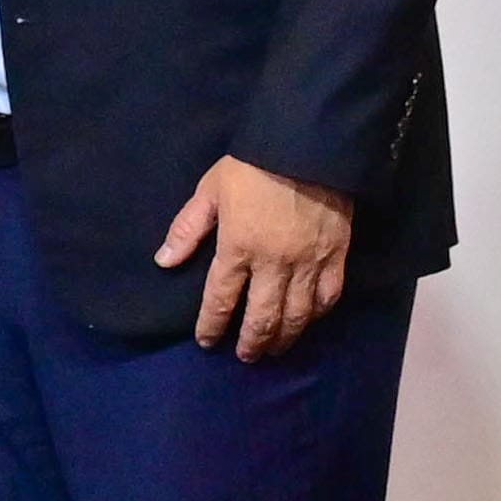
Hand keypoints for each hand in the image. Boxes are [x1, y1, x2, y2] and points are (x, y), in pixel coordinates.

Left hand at [156, 155, 356, 360]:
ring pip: (296, 316)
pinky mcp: (336, 256)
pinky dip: (316, 315)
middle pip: (261, 318)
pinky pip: (327, 297)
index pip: (220, 300)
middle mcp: (273, 264)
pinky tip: (307, 321)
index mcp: (238, 248)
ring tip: (273, 349)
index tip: (206, 341)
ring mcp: (308, 263)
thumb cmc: (254, 165)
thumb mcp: (211, 190)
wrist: (309, 145)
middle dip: (250, 344)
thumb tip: (164, 261)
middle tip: (244, 356)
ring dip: (282, 338)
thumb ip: (188, 229)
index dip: (212, 325)